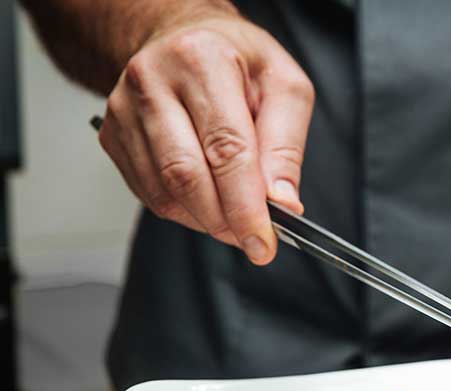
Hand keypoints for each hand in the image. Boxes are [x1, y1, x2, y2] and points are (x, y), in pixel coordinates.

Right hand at [98, 13, 312, 263]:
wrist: (185, 38)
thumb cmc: (239, 62)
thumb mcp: (285, 88)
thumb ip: (286, 147)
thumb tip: (282, 203)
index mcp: (202, 60)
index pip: (225, 147)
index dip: (245, 204)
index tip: (263, 240)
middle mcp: (153, 81)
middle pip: (186, 175)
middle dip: (225, 220)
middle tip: (253, 239)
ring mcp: (124, 110)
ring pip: (164, 191)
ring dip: (205, 219)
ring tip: (236, 218)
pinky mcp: (112, 136)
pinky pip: (150, 194)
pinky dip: (185, 211)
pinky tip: (208, 202)